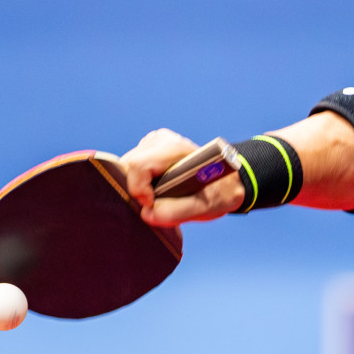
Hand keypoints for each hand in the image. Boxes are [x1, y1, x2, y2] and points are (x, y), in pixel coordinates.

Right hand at [119, 128, 244, 226]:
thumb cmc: (218, 193)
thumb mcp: (204, 208)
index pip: (138, 165)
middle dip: (136, 188)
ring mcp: (153, 142)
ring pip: (125, 167)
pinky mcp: (148, 149)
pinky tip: (156, 188)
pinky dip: (137, 182)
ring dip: (137, 185)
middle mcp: (162, 140)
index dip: (138, 189)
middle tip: (157, 202)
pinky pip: (129, 168)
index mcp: (176, 149)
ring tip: (160, 195)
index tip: (152, 203)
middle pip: (127, 166)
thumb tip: (146, 213)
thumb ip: (176, 212)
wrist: (227, 183)